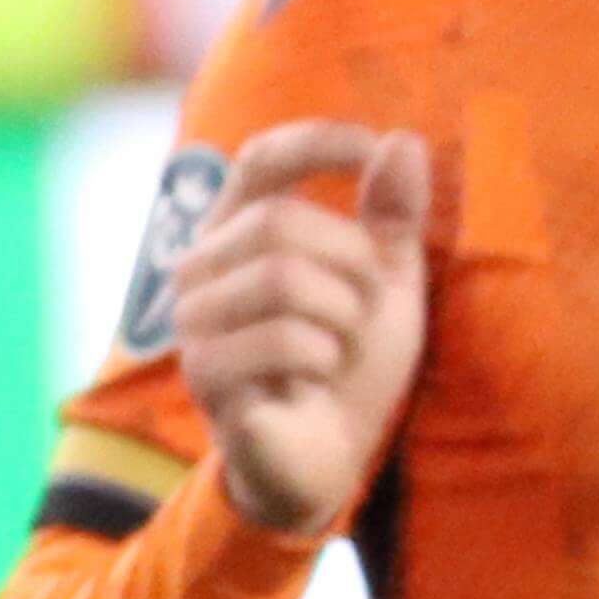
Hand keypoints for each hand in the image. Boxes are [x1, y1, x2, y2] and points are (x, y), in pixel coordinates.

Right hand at [174, 122, 430, 536]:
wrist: (332, 457)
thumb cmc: (350, 361)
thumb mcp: (386, 282)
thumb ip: (393, 217)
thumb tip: (404, 141)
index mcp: (241, 234)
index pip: (260, 159)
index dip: (317, 142)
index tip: (374, 148)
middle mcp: (201, 270)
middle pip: (280, 222)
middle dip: (351, 263)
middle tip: (367, 308)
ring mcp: (194, 325)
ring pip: (280, 277)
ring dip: (343, 315)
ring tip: (342, 348)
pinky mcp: (206, 377)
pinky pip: (280, 339)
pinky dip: (325, 357)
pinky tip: (320, 379)